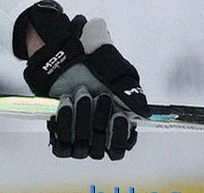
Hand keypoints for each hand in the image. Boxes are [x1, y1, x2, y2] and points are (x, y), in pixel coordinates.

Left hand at [21, 6, 147, 159]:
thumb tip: (144, 112)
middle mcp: (98, 133)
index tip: (118, 116)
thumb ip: (131, 92)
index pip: (122, 146)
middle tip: (93, 95)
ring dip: (80, 121)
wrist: (63, 54)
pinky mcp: (59, 134)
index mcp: (116, 122)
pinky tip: (64, 105)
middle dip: (98, 120)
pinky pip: (61, 146)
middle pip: (101, 149)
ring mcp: (78, 136)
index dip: (121, 136)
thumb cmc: (92, 62)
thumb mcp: (116, 70)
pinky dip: (62, 127)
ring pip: (82, 148)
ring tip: (76, 94)